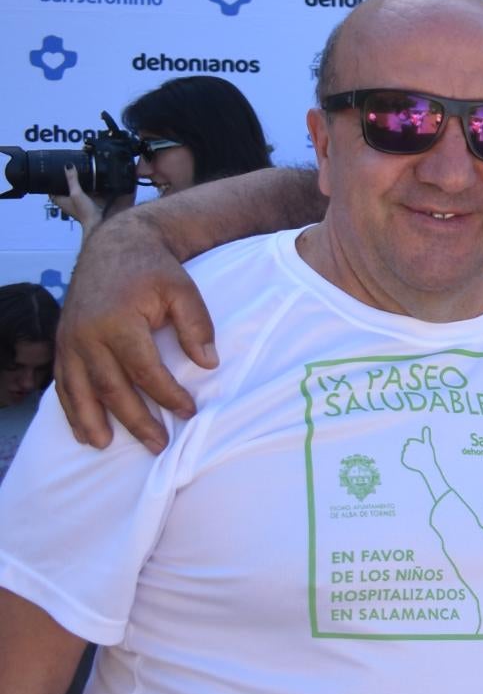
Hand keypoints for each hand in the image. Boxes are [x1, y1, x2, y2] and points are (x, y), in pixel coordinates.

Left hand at [48, 168, 111, 238]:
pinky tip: (88, 182)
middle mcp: (66, 201)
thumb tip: (68, 166)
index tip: (53, 171)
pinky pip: (82, 193)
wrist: (98, 223)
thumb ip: (72, 180)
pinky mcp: (84, 203)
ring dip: (74, 184)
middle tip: (66, 169)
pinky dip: (84, 188)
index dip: (50, 180)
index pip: (50, 188)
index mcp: (59, 200)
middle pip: (61, 188)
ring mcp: (75, 203)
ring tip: (77, 173)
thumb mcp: (76, 193)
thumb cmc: (84, 211)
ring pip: (72, 190)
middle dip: (63, 180)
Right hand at [54, 210, 215, 452]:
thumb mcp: (183, 289)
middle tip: (158, 444)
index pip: (145, 371)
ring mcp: (70, 340)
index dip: (167, 395)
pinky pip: (63, 382)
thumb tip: (209, 364)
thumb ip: (197, 325)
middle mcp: (87, 335)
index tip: (189, 412)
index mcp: (119, 322)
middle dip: (135, 420)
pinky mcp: (62, 343)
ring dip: (92, 421)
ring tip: (106, 446)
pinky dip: (71, 408)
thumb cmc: (153, 270)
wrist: (114, 247)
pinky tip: (82, 430)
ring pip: (80, 390)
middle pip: (111, 387)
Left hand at [398, 426, 435, 481]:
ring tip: (416, 458)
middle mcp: (408, 448)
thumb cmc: (428, 455)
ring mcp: (405, 455)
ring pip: (405, 453)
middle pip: (407, 447)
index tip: (419, 450)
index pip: (410, 442)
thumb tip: (426, 427)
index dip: (415, 446)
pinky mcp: (404, 460)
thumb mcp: (428, 444)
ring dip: (410, 455)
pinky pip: (404, 459)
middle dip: (412, 450)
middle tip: (418, 455)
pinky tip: (413, 461)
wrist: (427, 466)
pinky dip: (408, 460)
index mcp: (412, 443)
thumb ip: (426, 436)